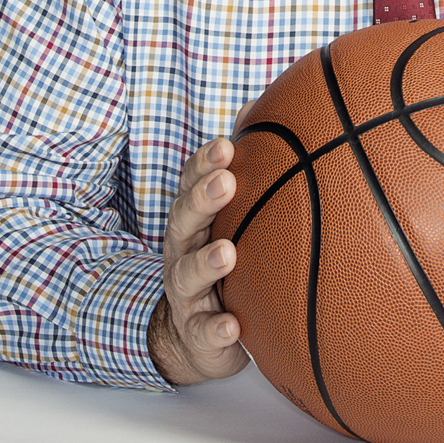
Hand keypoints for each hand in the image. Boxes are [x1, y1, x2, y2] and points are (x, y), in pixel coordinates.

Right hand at [147, 134, 248, 384]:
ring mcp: (186, 292)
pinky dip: (216, 329)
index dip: (204, 163)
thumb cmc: (220, 256)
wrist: (196, 334)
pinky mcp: (197, 333)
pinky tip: (233, 326)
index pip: (191, 182)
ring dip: (206, 262)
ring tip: (227, 253)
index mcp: (194, 217)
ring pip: (187, 274)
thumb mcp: (231, 214)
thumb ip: (245, 164)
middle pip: (183, 219)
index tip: (227, 145)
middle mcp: (183, 250)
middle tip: (226, 182)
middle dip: (202, 199)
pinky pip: (203, 332)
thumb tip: (260, 108)